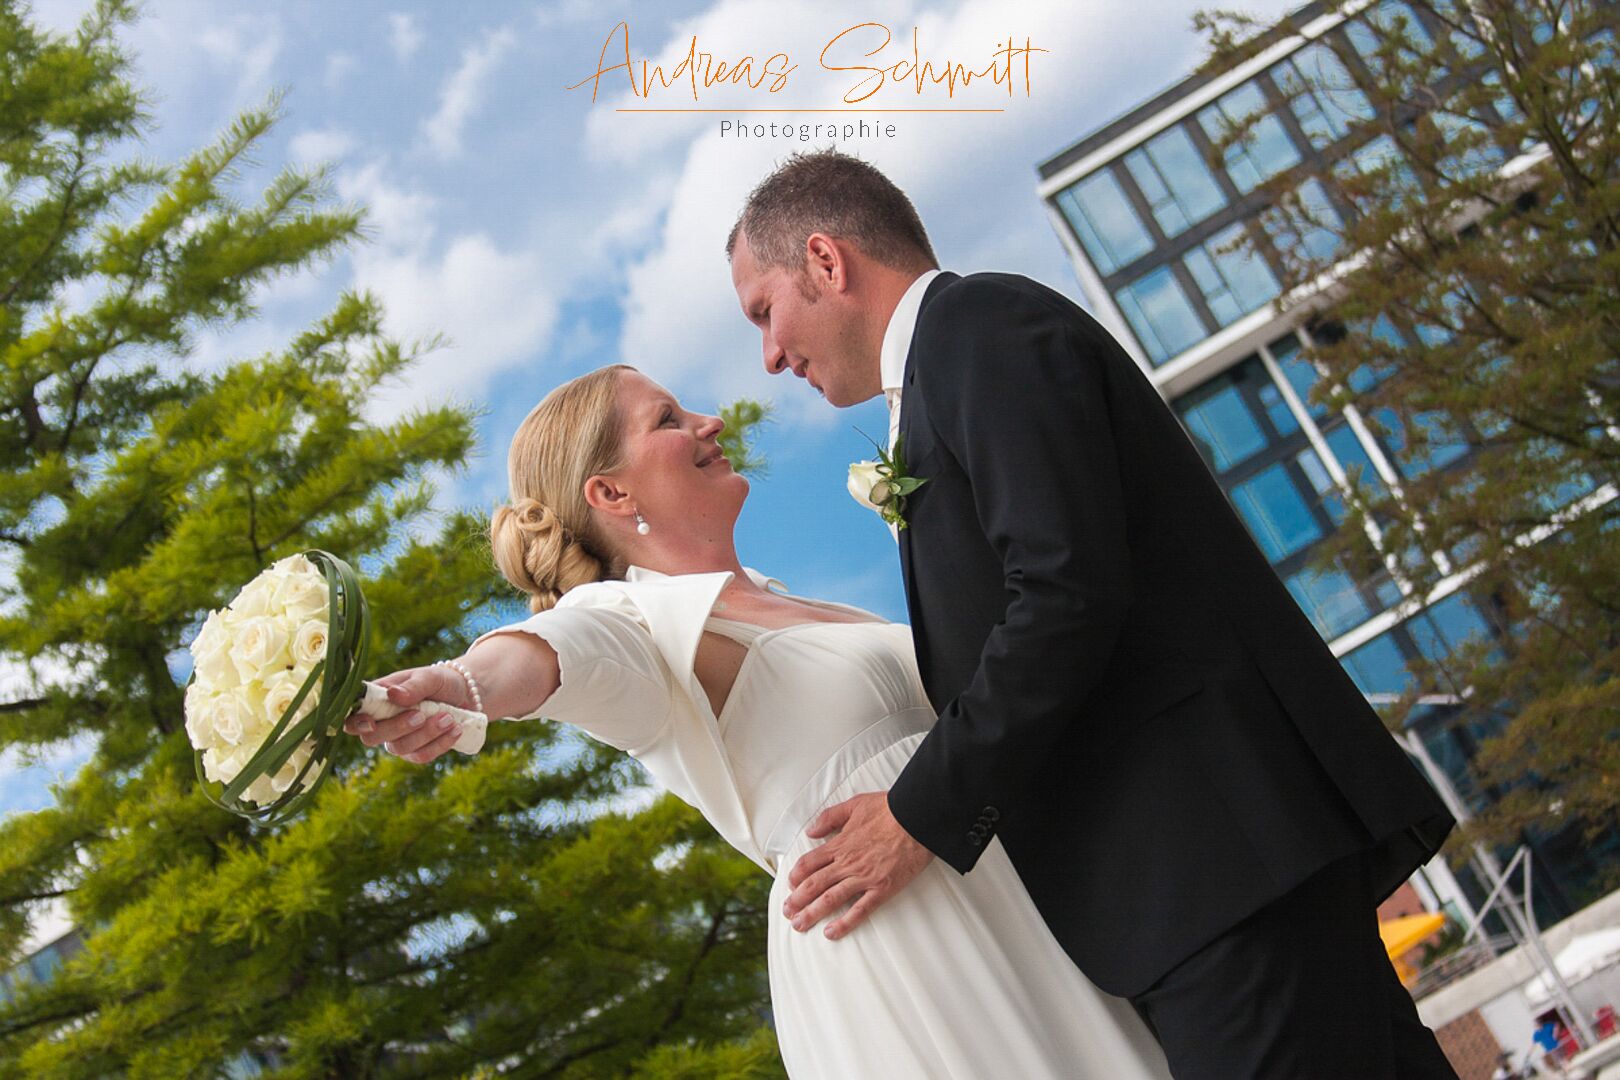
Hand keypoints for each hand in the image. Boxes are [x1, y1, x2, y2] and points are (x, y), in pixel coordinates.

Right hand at [342, 665, 468, 763]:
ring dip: (426, 734)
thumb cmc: (440, 681)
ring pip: (400, 748)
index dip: (356, 723)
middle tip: (421, 715)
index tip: (371, 722)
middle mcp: (383, 722)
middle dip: (397, 728)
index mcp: (378, 700)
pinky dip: (440, 743)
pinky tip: (455, 729)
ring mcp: (399, 740)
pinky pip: (422, 756)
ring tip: (449, 717)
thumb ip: (412, 686)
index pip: (353, 717)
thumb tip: (393, 695)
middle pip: (372, 738)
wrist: (466, 694)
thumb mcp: (429, 677)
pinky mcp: (417, 751)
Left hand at [782, 791, 933, 939]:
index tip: (790, 886)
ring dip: (812, 914)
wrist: (917, 818)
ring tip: (799, 925)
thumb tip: (810, 831)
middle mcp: (847, 863)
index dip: (795, 877)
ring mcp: (864, 878)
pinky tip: (831, 932)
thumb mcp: (854, 805)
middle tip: (787, 912)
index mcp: (840, 844)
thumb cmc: (889, 809)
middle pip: (814, 885)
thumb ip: (829, 818)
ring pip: (830, 899)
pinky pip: (860, 910)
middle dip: (796, 901)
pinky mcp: (882, 889)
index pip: (808, 864)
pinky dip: (844, 923)